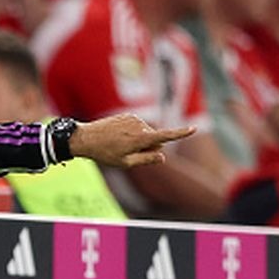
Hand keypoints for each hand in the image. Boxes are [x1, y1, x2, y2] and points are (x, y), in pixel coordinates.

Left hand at [68, 114, 194, 168]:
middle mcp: (139, 126)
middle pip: (154, 139)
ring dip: (138, 139)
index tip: (193, 129)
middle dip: (147, 146)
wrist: (85, 138)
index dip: (180, 133)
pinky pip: (137, 127)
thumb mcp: (124, 163)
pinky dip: (132, 133)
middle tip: (125, 152)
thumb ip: (145, 160)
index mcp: (140, 138)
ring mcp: (133, 119)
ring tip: (118, 144)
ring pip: (146, 132)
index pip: (165, 136)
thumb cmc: (104, 153)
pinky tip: (117, 136)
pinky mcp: (128, 115)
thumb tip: (162, 156)